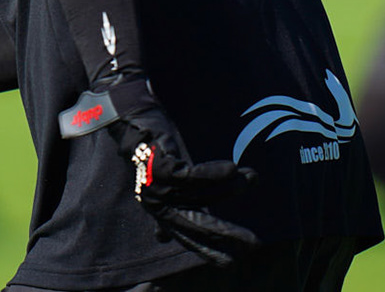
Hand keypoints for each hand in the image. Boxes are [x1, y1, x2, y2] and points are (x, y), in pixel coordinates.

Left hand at [101, 79, 258, 266]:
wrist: (131, 123)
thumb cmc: (150, 155)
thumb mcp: (159, 187)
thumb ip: (165, 211)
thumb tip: (162, 238)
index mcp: (160, 212)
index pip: (188, 237)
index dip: (209, 250)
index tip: (230, 263)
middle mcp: (158, 204)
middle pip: (198, 225)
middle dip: (226, 235)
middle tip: (253, 244)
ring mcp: (159, 186)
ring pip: (202, 193)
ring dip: (230, 187)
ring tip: (252, 179)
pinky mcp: (161, 166)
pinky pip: (192, 174)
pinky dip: (212, 173)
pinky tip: (232, 169)